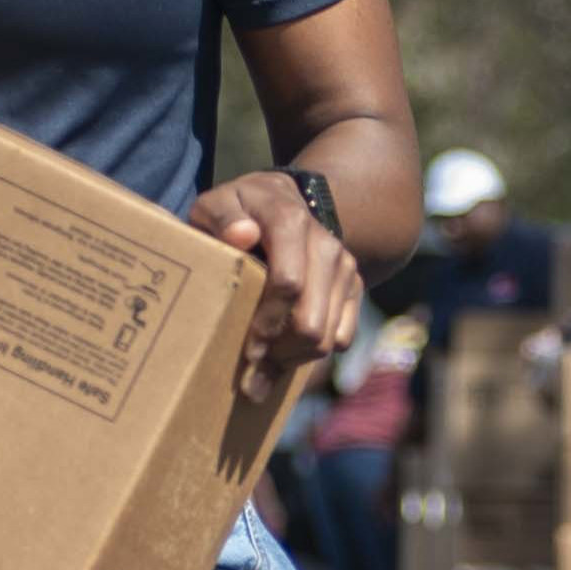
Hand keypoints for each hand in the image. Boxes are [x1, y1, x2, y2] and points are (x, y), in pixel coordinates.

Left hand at [186, 172, 358, 400]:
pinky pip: (342, 338)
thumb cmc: (238, 211)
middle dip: (280, 353)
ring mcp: (344, 267)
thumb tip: (241, 236)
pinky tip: (285, 354)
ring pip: (328, 337)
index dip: (268, 323)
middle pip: (312, 321)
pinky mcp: (354, 286)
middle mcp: (325, 245)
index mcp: (290, 222)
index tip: (247, 350)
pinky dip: (313, 355)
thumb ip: (222, 217)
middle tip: (251, 370)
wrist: (281, 199)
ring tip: (263, 368)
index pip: (288, 284)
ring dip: (294, 360)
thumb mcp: (217, 205)